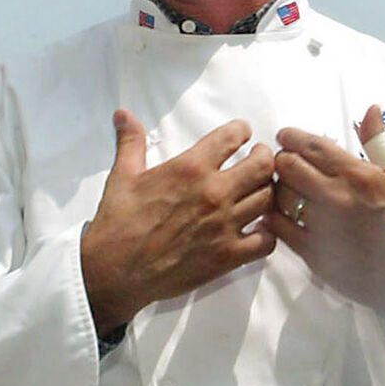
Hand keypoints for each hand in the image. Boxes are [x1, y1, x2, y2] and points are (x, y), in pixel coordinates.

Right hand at [81, 109, 277, 336]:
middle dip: (264, 157)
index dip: (241, 131)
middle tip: (259, 158)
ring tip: (260, 190)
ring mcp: (224, 226)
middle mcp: (214, 193)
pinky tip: (258, 229)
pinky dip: (267, 233)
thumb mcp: (123, 175)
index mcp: (190, 168)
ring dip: (267, 191)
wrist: (115, 270)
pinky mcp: (228, 256)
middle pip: (262, 166)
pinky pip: (266, 241)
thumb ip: (131, 141)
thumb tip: (123, 114)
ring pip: (268, 200)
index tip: (242, 132)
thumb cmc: (118, 222)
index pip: (232, 137)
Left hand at [264, 105, 384, 333]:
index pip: (310, 145)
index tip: (285, 136)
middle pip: (286, 166)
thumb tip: (370, 109)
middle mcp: (337, 198)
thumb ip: (379, 141)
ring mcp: (323, 227)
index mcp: (358, 175)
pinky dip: (272, 217)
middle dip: (281, 159)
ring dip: (276, 187)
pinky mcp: (313, 254)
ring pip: (278, 195)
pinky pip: (278, 228)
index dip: (290, 137)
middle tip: (284, 162)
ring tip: (283, 187)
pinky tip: (278, 213)